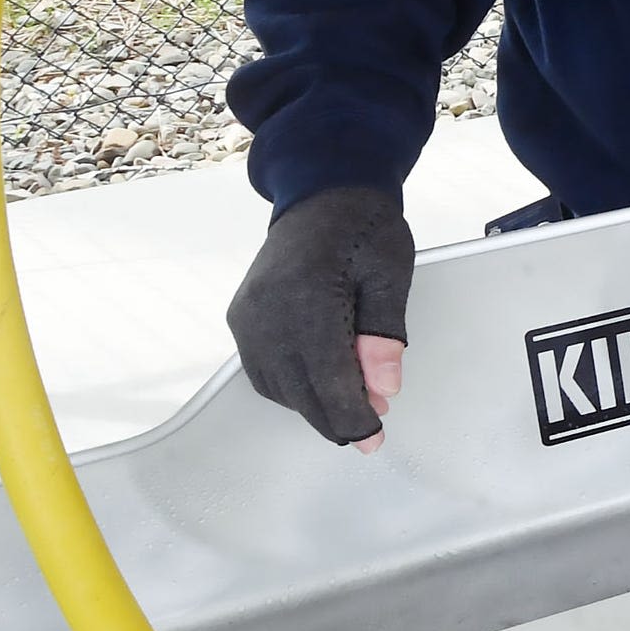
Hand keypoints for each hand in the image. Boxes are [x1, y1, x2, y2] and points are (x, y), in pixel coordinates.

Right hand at [226, 186, 414, 449]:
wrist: (322, 191)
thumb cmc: (365, 229)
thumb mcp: (389, 275)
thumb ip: (383, 334)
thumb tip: (382, 389)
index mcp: (307, 298)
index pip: (327, 379)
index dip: (351, 416)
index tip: (374, 438)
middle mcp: (266, 313)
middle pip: (298, 390)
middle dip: (334, 417)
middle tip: (368, 430)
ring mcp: (247, 316)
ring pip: (276, 386)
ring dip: (311, 404)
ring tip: (350, 406)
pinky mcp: (240, 316)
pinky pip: (261, 370)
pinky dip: (290, 387)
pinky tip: (318, 386)